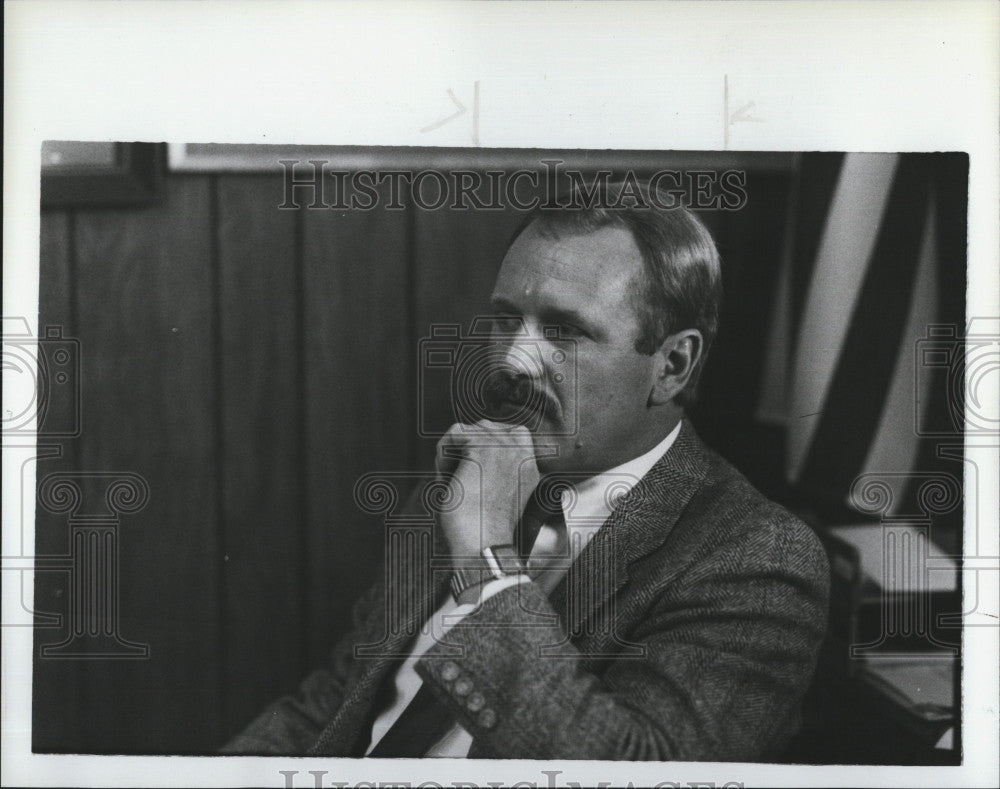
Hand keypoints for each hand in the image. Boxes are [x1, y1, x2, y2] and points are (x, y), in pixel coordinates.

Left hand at [435, 420, 540, 560]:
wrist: (484, 543)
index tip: (471, 470)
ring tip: (452, 481)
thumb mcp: (500, 495)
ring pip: (468, 431)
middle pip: (486, 430)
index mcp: (530, 465)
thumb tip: (470, 448)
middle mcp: (522, 450)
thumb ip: (498, 469)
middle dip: (466, 452)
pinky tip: (447, 479)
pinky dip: (443, 454)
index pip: (511, 434)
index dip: (485, 447)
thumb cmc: (485, 529)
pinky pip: (455, 433)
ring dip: (453, 455)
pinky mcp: (482, 445)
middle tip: (459, 480)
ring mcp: (504, 445)